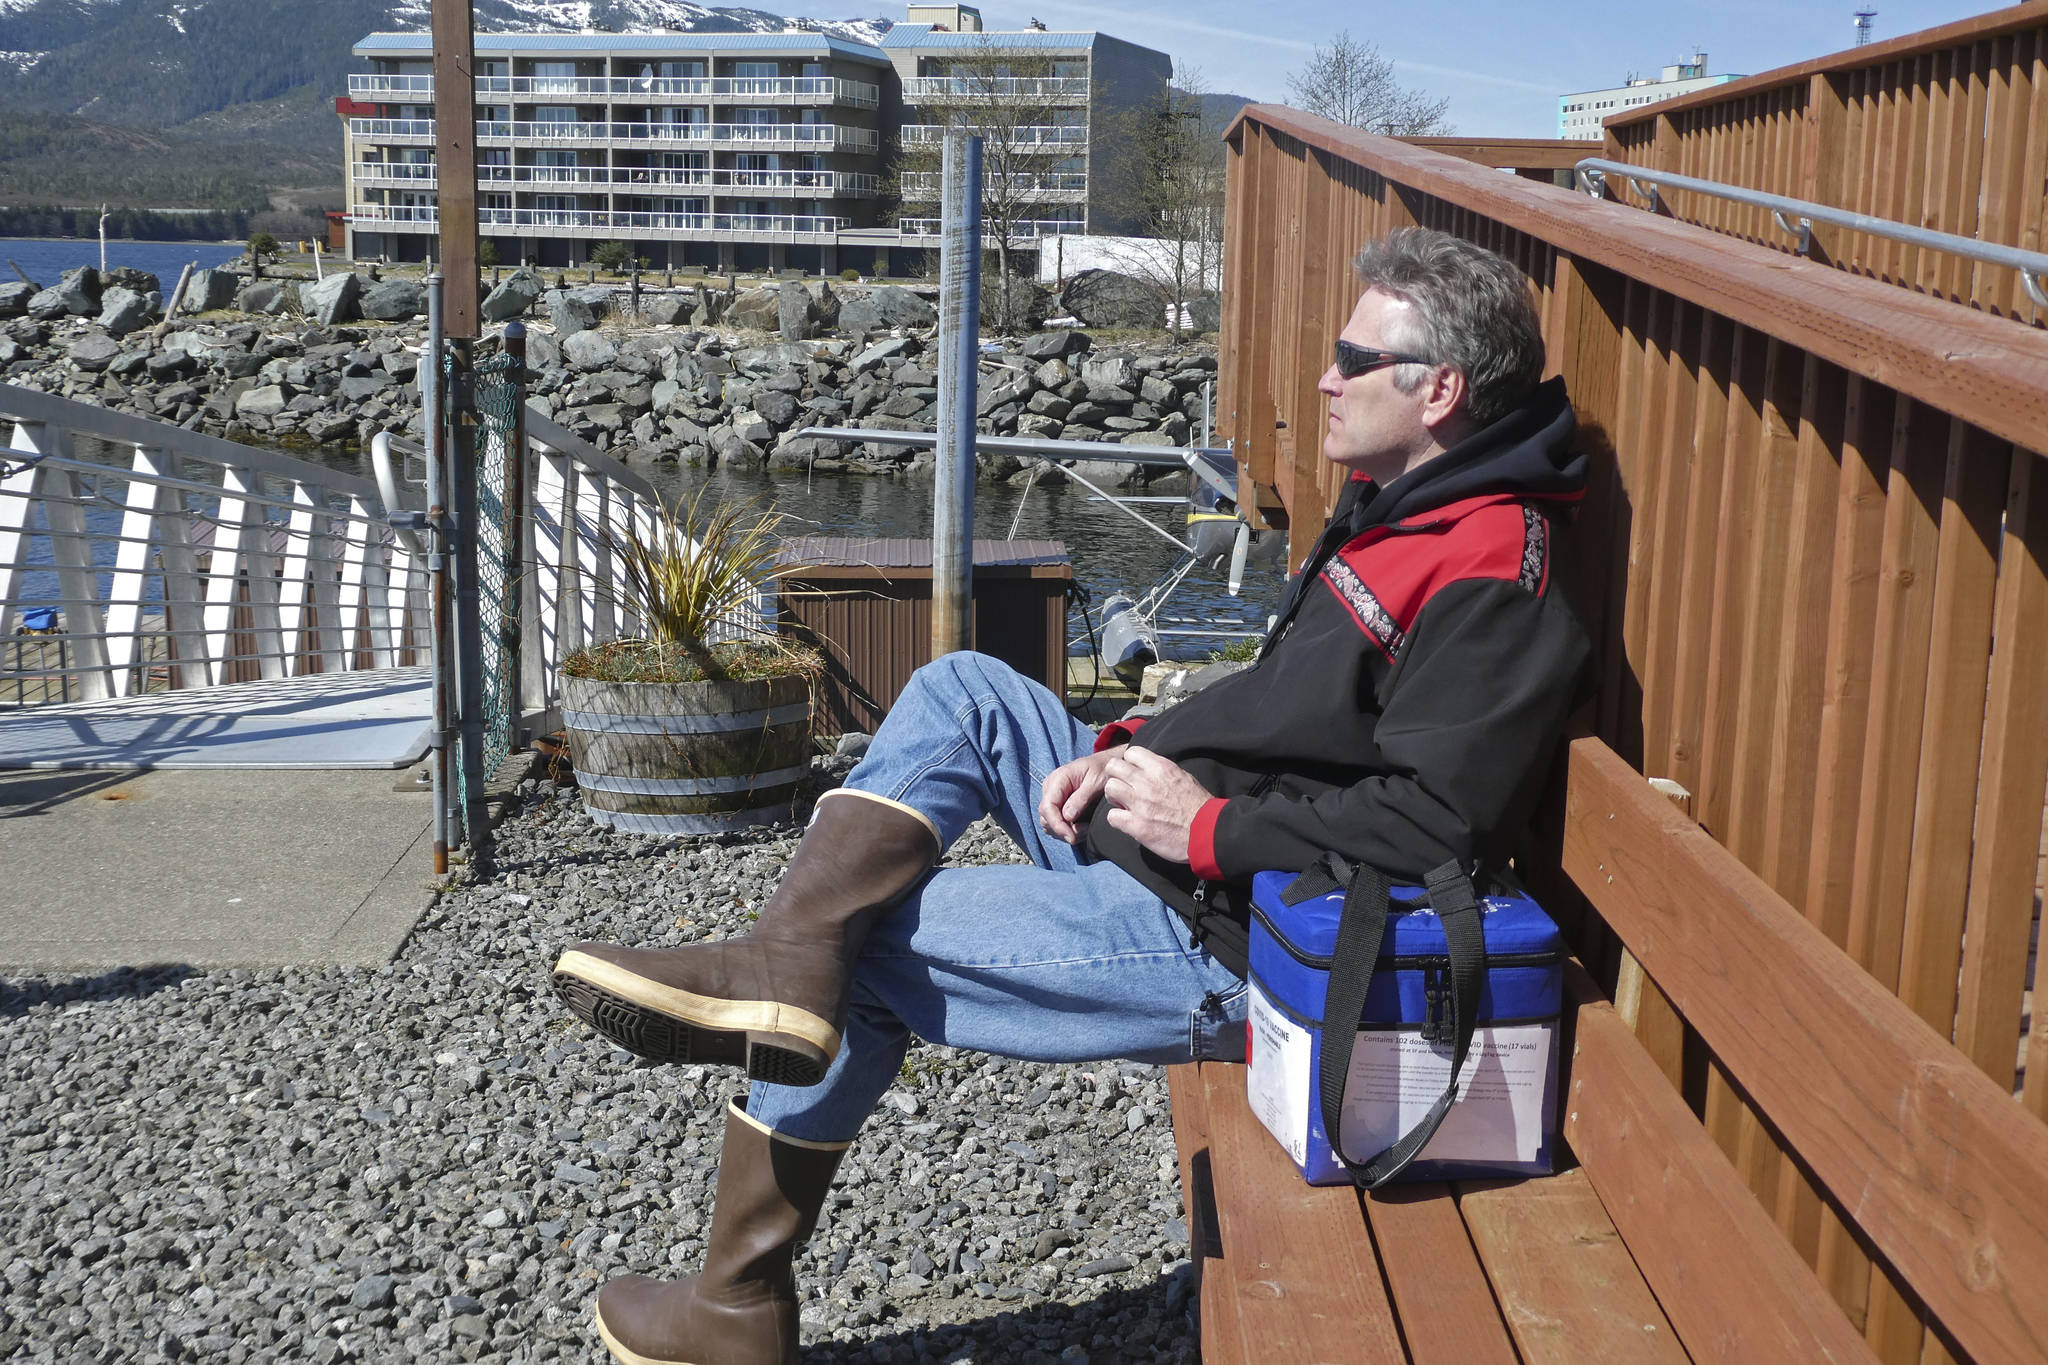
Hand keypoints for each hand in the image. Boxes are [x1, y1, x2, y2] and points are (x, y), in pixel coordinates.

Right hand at [1038, 748, 1120, 844]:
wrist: (1107, 765)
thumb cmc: (1102, 770)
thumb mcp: (1096, 781)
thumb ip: (1081, 798)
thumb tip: (1068, 817)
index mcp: (1058, 779)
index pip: (1047, 807)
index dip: (1057, 825)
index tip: (1071, 837)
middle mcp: (1051, 789)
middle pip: (1046, 818)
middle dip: (1063, 831)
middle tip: (1085, 831)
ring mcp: (1054, 798)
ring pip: (1050, 825)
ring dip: (1067, 832)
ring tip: (1086, 829)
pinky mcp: (1059, 807)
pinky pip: (1057, 824)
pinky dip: (1069, 831)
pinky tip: (1084, 828)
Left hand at [1102, 747, 1212, 864]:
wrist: (1208, 832)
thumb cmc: (1199, 806)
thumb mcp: (1183, 777)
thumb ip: (1163, 771)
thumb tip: (1147, 769)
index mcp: (1161, 768)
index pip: (1131, 752)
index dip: (1129, 764)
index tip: (1134, 774)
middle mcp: (1147, 782)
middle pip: (1113, 767)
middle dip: (1116, 777)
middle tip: (1124, 789)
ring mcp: (1140, 804)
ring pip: (1110, 788)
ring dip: (1114, 797)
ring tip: (1124, 805)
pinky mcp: (1137, 826)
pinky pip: (1112, 816)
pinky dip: (1118, 820)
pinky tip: (1128, 822)